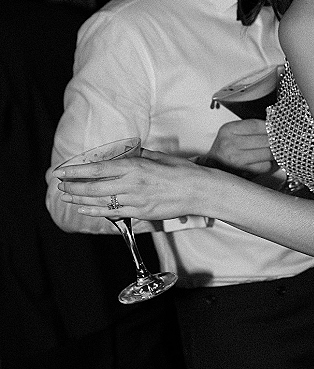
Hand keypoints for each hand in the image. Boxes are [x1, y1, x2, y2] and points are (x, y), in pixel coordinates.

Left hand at [54, 149, 211, 221]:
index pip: (97, 169)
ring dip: (80, 199)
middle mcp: (131, 184)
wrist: (198, 191)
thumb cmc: (181, 172)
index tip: (61, 172)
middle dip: (73, 186)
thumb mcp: (158, 157)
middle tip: (60, 185)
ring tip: (66, 196)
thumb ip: (139, 157)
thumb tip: (126, 155)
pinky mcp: (140, 213)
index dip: (76, 172)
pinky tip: (84, 209)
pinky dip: (95, 212)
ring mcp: (135, 200)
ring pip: (100, 202)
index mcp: (134, 166)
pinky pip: (113, 213)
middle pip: (93, 187)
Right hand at [203, 119, 273, 174]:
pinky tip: (266, 162)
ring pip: (267, 153)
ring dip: (274, 153)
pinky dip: (269, 164)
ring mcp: (236, 158)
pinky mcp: (243, 171)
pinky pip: (265, 166)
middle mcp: (231, 143)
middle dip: (275, 141)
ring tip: (274, 152)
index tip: (277, 129)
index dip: (270, 127)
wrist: (213, 167)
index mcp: (229, 130)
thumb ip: (251, 130)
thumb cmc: (226, 150)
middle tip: (281, 141)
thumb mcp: (233, 134)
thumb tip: (274, 129)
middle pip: (264, 139)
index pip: (256, 125)